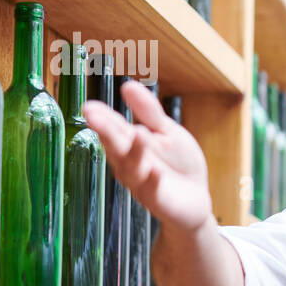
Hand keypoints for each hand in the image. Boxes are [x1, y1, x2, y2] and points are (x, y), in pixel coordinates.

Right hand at [82, 80, 213, 233]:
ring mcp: (141, 182)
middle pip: (116, 145)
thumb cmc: (177, 163)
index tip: (90, 106)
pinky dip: (153, 181)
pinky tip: (155, 171)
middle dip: (106, 131)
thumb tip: (128, 85)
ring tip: (137, 134)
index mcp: (130, 143)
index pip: (114, 127)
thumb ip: (149, 111)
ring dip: (133, 152)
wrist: (195, 199)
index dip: (102, 117)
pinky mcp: (157, 199)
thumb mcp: (166, 132)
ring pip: (132, 167)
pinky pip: (153, 190)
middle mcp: (129, 163)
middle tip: (93, 115)